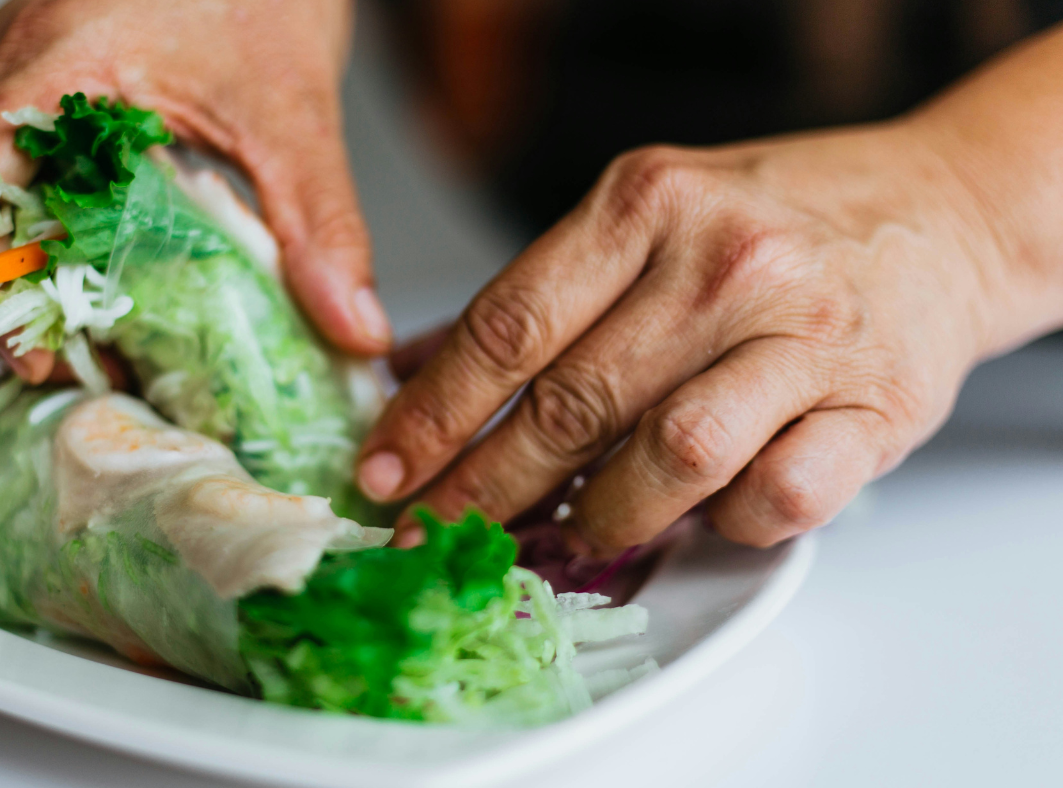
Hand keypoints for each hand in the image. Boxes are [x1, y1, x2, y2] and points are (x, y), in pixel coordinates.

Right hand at [0, 0, 389, 382]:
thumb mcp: (293, 111)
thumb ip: (319, 224)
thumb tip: (348, 325)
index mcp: (49, 67)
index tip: (37, 349)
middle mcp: (8, 71)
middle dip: (3, 300)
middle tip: (84, 360)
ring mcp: (14, 78)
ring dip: (22, 273)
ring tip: (98, 332)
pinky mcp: (38, 89)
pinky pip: (9, 174)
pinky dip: (42, 238)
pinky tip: (105, 274)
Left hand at [358, 118, 1059, 551]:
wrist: (939, 216)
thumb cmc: (774, 224)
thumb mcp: (644, 220)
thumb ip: (538, 298)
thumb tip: (416, 373)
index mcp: (647, 205)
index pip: (509, 328)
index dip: (433, 414)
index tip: (385, 472)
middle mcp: (724, 262)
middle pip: (572, 404)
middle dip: (485, 488)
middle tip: (439, 534)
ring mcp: (805, 334)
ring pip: (670, 458)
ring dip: (603, 514)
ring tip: (571, 529)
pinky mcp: (875, 407)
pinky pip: (773, 497)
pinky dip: (720, 524)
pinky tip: (698, 513)